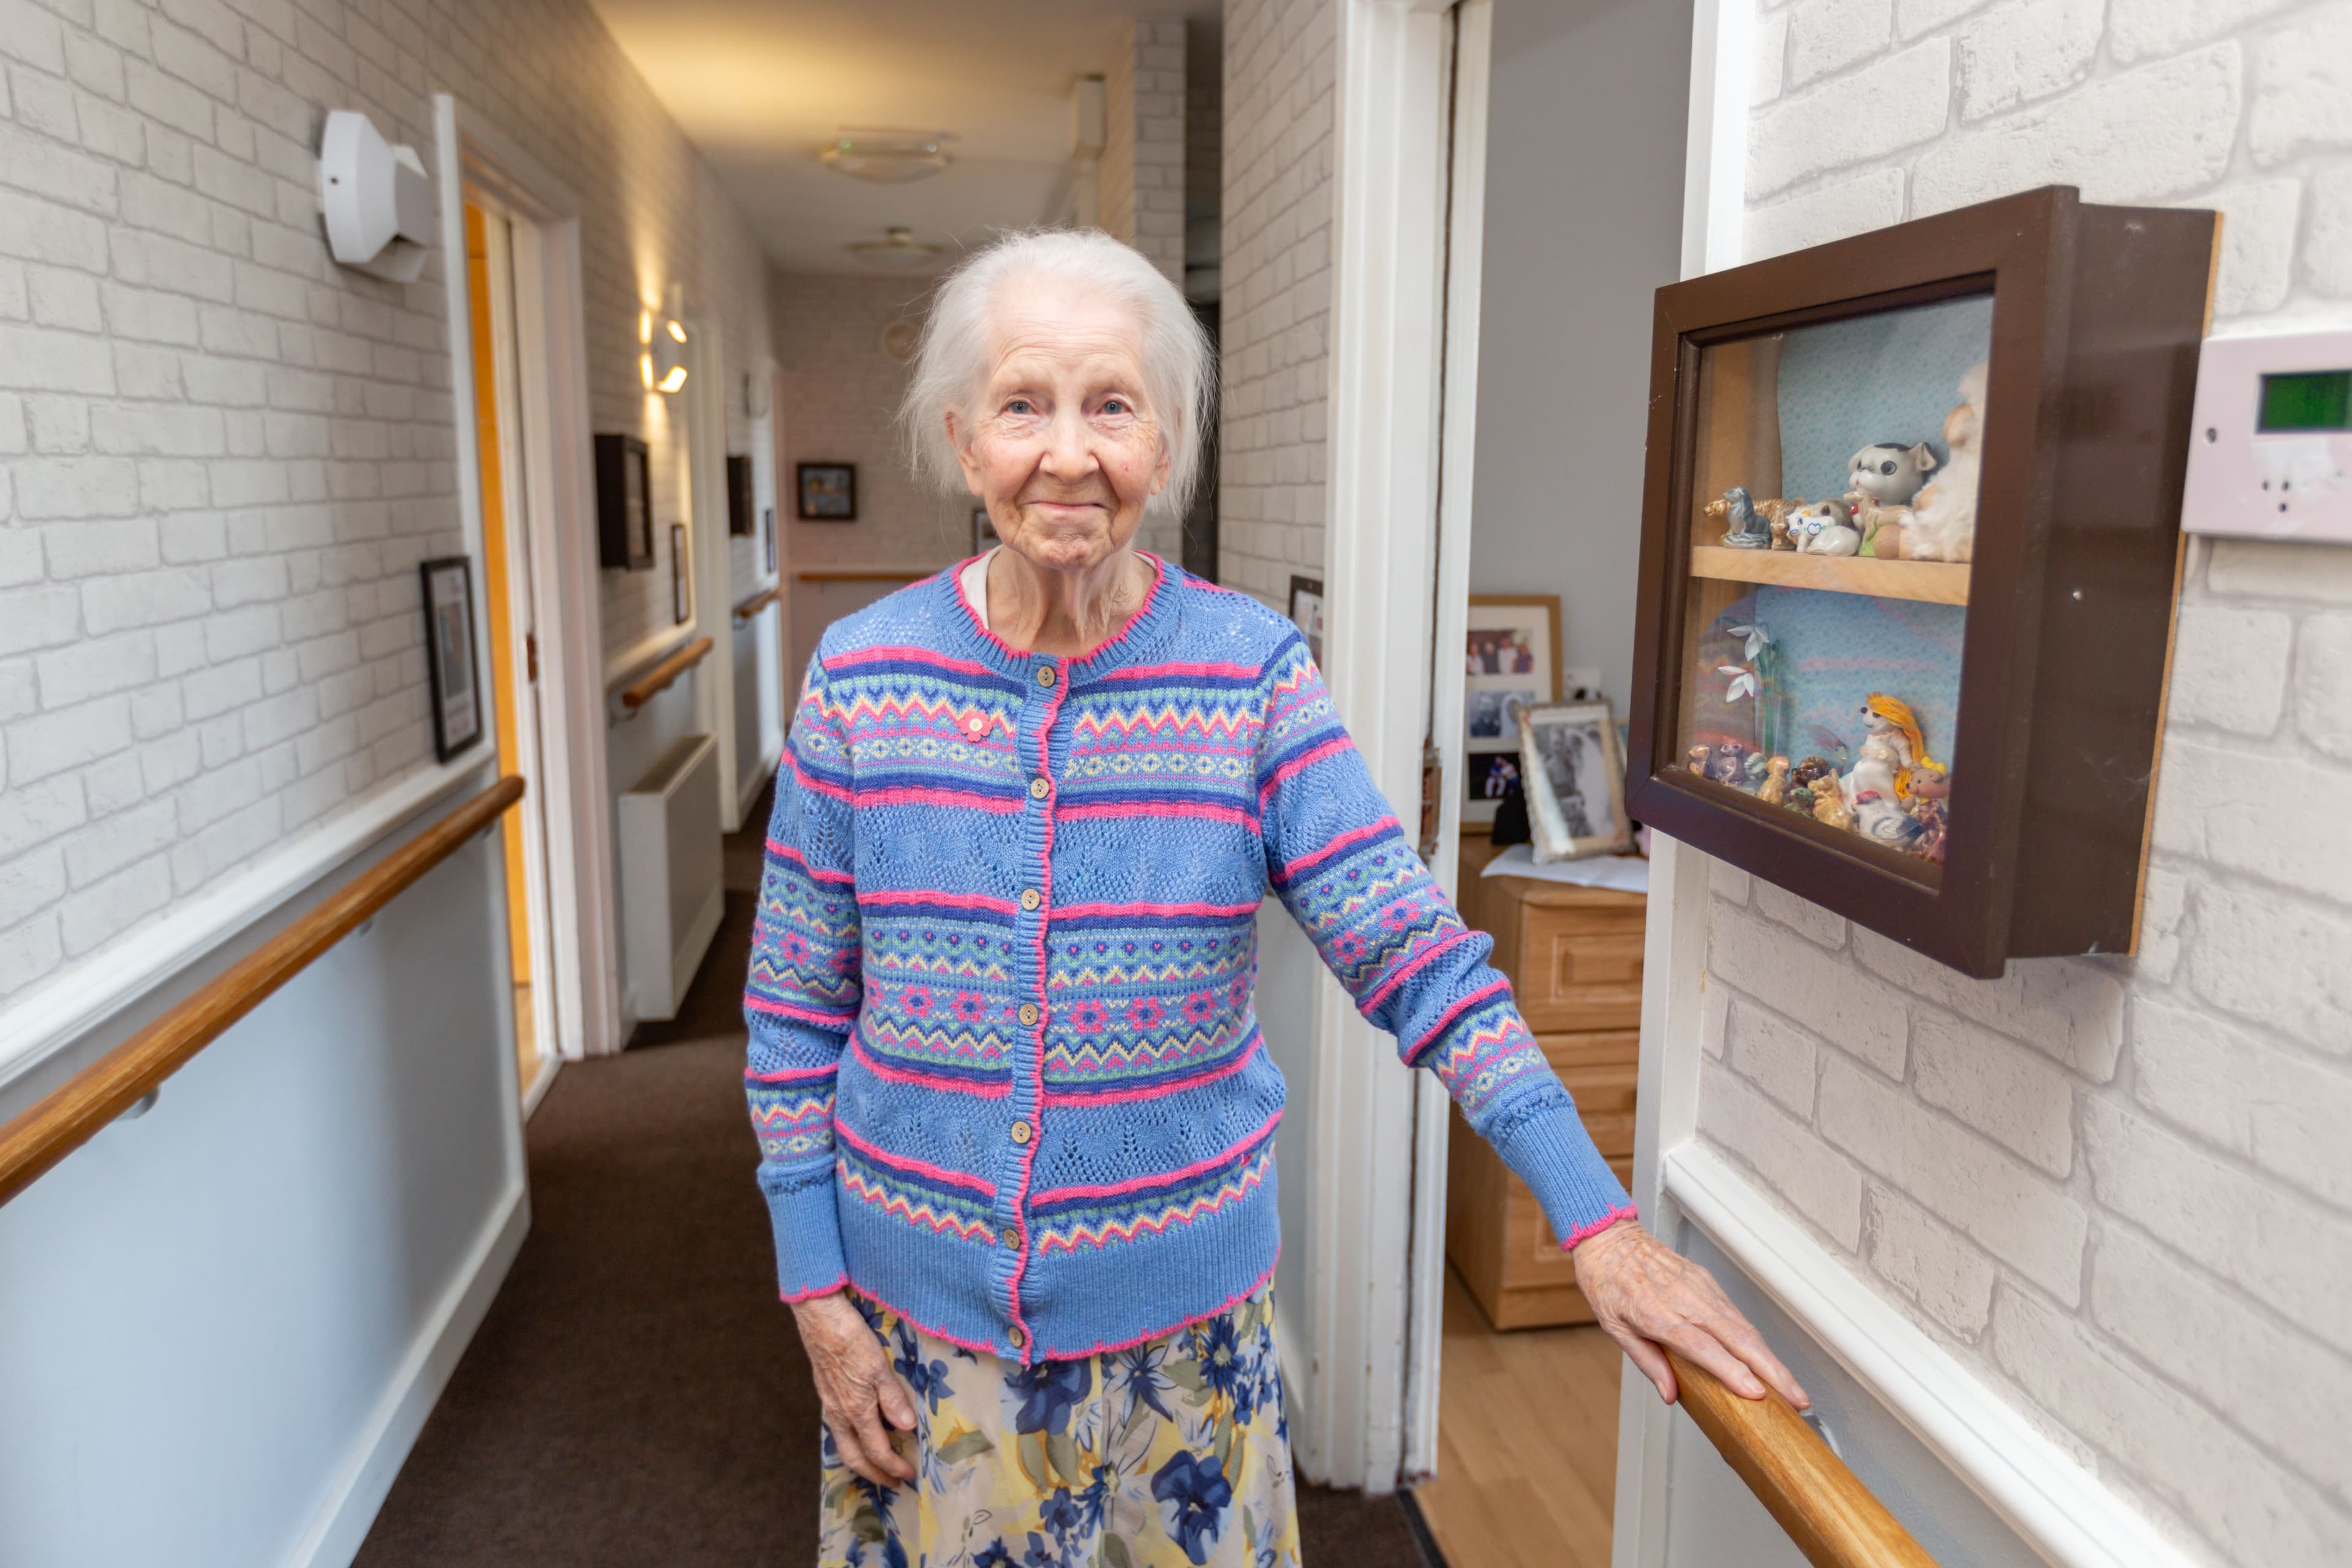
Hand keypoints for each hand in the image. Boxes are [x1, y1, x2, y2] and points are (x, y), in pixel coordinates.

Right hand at [791, 1291, 917, 1484]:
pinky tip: (860, 1433)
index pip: (876, 1450)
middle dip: (874, 1474)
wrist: (819, 1318)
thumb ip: (892, 1399)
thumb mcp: (879, 1368)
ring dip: (861, 1460)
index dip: (893, 1466)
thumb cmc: (850, 1339)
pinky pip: (838, 1428)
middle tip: (892, 1483)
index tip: (909, 1474)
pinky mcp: (826, 1392)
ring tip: (876, 1466)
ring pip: (843, 1444)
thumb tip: (907, 1429)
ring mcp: (829, 1403)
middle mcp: (839, 1413)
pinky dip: (851, 1441)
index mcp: (855, 1410)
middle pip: (854, 1457)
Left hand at [1573, 1219, 1808, 1409]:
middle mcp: (1685, 1300)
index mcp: (1658, 1314)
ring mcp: (1701, 1288)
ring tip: (1792, 1388)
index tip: (1756, 1392)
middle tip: (1796, 1399)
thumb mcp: (1614, 1327)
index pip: (1702, 1347)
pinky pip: (1736, 1314)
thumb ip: (1646, 1361)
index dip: (1731, 1371)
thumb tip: (1670, 1394)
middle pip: (1738, 1339)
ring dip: (1771, 1359)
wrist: (1611, 1238)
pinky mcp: (1707, 1281)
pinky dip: (1756, 1339)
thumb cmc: (1608, 1281)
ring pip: (1744, 1327)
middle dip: (1772, 1371)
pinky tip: (1768, 1360)